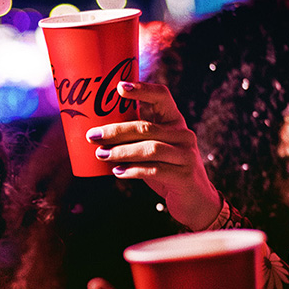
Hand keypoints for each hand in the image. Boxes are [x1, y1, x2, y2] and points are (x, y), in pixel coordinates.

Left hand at [86, 81, 220, 230]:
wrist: (195, 201)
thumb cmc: (167, 170)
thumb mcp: (154, 149)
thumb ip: (136, 138)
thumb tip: (98, 132)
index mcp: (174, 122)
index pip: (162, 96)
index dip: (142, 89)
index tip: (119, 87)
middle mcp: (183, 135)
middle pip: (146, 127)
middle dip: (116, 130)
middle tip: (92, 135)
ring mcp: (185, 155)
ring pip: (150, 148)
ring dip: (121, 151)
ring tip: (101, 154)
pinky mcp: (183, 175)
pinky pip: (154, 170)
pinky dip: (133, 170)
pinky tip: (117, 172)